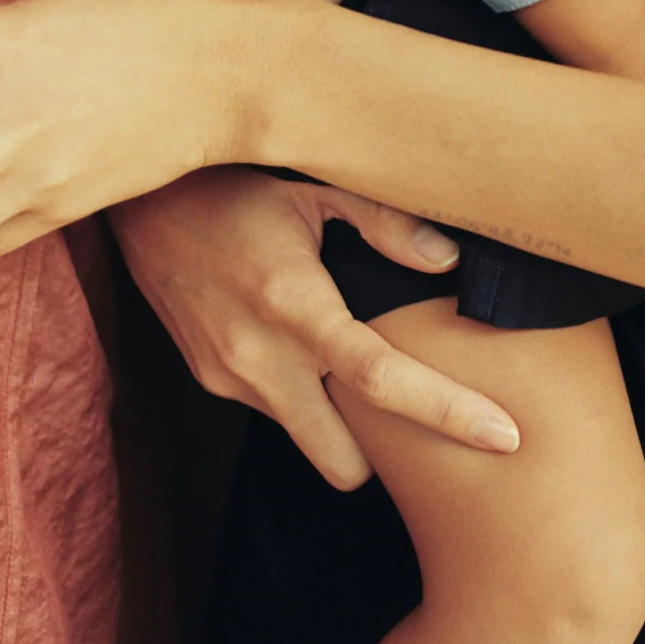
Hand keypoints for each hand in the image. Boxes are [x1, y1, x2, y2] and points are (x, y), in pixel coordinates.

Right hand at [113, 168, 520, 487]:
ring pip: (308, 440)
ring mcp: (229, 376)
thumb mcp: (314, 183)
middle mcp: (259, 356)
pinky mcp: (210, 380)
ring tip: (355, 365)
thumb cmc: (234, 183)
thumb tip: (447, 260)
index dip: (447, 412)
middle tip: (418, 414)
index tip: (503, 436)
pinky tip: (301, 341)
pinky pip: (275, 410)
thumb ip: (385, 222)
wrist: (141, 202)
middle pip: (344, 460)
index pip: (381, 378)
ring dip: (339, 421)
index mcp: (294, 303)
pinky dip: (301, 393)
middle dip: (384, 454)